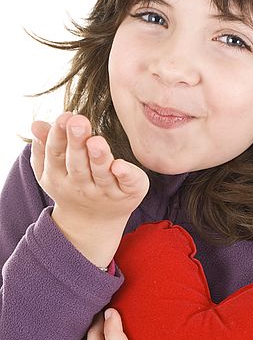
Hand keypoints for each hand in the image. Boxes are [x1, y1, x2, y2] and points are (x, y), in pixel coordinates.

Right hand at [30, 112, 149, 267]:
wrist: (94, 223)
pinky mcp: (127, 193)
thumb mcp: (54, 169)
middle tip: (78, 121)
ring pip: (101, 174)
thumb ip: (45, 146)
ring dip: (98, 158)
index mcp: (58, 176)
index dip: (58, 135)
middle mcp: (80, 186)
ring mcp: (104, 192)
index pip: (56, 154)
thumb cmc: (73, 183)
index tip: (64, 116)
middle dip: (76, 142)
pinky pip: (127, 184)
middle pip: (77, 164)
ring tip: (97, 141)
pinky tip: (120, 165)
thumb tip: (37, 124)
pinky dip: (125, 174)